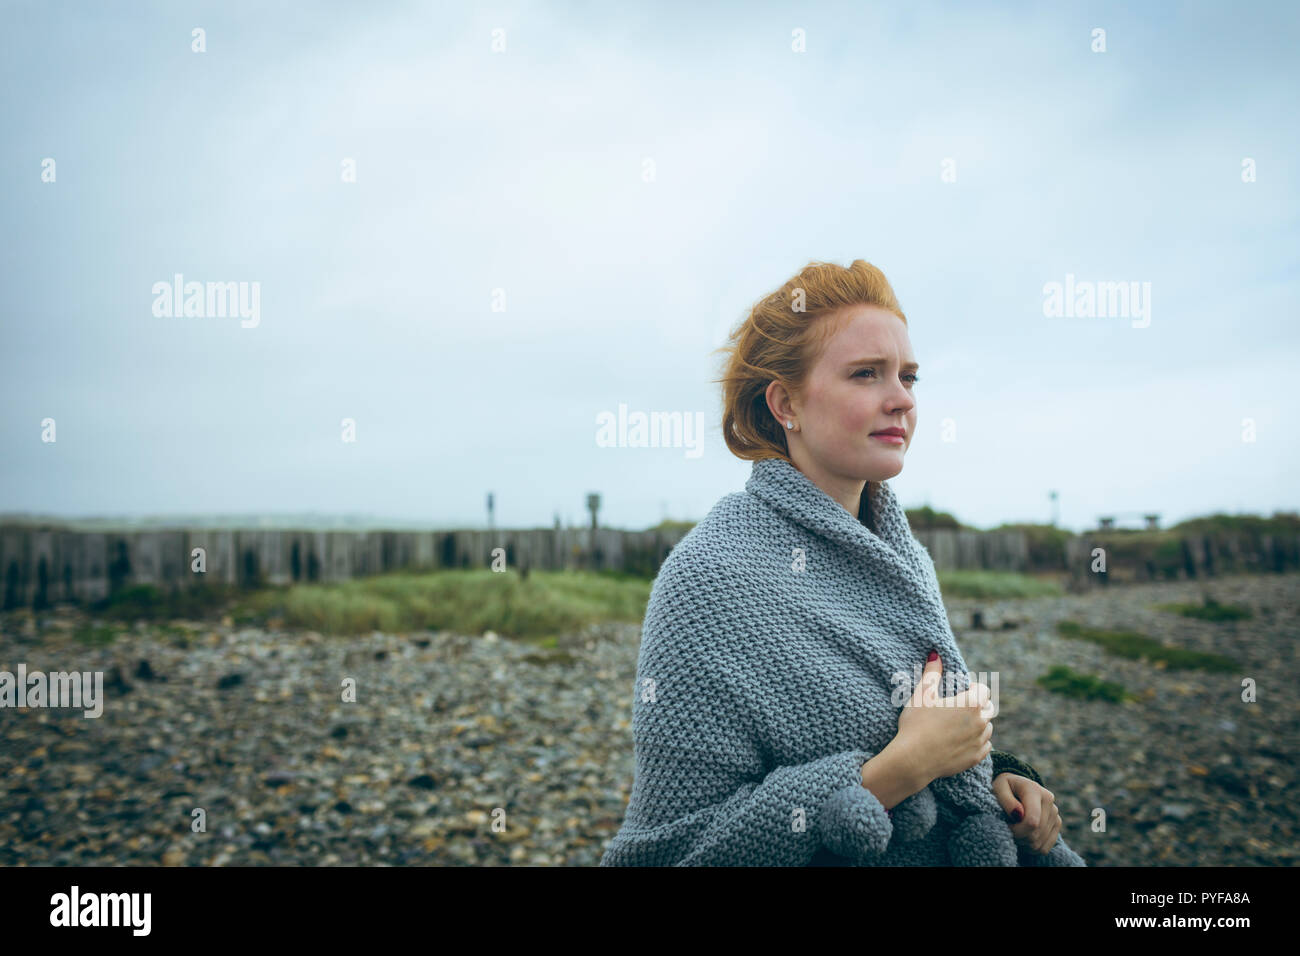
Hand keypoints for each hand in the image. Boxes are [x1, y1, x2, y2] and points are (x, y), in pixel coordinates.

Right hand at [894, 651, 993, 784]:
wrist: (912, 760)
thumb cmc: (916, 724)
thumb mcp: (922, 695)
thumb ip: (932, 673)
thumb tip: (935, 654)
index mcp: (971, 704)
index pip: (984, 690)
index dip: (973, 688)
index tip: (961, 691)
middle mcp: (981, 722)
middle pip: (988, 708)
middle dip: (978, 706)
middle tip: (958, 708)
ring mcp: (979, 742)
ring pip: (987, 728)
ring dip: (978, 724)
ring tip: (959, 724)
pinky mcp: (976, 758)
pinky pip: (985, 745)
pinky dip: (977, 741)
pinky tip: (963, 740)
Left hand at [992, 772, 1060, 854]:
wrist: (1015, 786)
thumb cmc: (1004, 787)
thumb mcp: (999, 788)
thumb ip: (1006, 800)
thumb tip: (1018, 814)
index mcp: (1035, 790)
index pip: (1032, 821)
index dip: (1017, 830)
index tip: (1006, 826)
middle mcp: (1049, 801)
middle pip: (1035, 834)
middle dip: (1018, 836)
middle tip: (1008, 828)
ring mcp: (1055, 813)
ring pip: (1039, 844)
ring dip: (1023, 842)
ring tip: (1015, 830)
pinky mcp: (1056, 824)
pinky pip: (1044, 848)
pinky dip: (1031, 847)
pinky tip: (1023, 835)